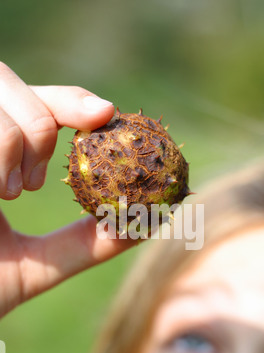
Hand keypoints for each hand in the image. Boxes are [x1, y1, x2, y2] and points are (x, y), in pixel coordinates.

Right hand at [0, 62, 135, 318]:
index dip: (71, 99)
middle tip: (37, 181)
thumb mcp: (42, 266)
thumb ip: (89, 244)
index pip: (34, 102)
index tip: (107, 114)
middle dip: (38, 122)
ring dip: (11, 143)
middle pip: (6, 77)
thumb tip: (151, 222)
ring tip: (8, 194)